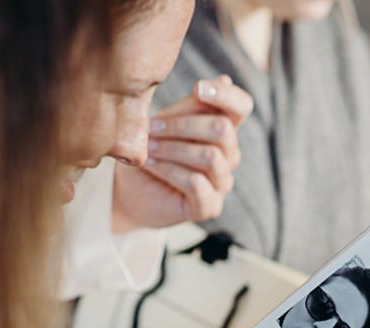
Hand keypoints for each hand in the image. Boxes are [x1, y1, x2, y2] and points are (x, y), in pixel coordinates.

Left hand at [112, 75, 253, 231]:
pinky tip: (149, 165)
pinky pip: (197, 183)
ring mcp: (221, 183)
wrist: (128, 192)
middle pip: (224, 130)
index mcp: (222, 131)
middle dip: (184, 125)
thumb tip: (225, 79)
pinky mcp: (209, 206)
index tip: (197, 88)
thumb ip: (192, 107)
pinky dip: (169, 170)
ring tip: (147, 148)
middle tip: (152, 127)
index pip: (241, 107)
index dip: (226, 95)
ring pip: (210, 157)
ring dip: (173, 148)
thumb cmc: (149, 153)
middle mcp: (228, 157)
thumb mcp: (166, 123)